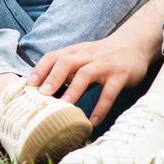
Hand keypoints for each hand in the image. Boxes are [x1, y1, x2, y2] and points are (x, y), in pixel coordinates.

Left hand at [24, 31, 154, 125]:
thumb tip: (43, 92)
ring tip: (64, 108)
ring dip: (74, 90)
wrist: (135, 43)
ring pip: (86, 73)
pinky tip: (93, 121)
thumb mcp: (83, 57)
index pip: (53, 56)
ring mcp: (105, 64)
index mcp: (76, 51)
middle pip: (67, 62)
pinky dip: (101, 107)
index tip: (28, 86)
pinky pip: (110, 92)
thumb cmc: (103, 55)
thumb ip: (67, 70)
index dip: (40, 69)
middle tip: (42, 96)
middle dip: (53, 78)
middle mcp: (88, 55)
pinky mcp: (121, 74)